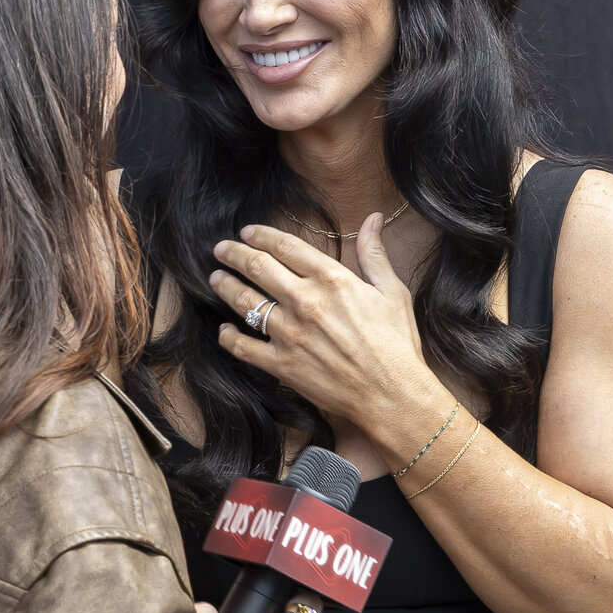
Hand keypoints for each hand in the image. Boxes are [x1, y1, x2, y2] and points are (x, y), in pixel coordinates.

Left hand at [208, 216, 428, 423]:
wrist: (391, 394)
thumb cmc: (396, 344)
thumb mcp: (392, 291)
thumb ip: (374, 253)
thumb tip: (372, 218)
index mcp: (331, 278)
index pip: (285, 246)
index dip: (261, 235)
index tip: (247, 232)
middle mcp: (305, 301)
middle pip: (257, 267)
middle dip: (234, 254)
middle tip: (220, 249)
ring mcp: (290, 334)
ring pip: (245, 302)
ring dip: (226, 286)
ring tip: (216, 278)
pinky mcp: (282, 364)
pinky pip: (243, 347)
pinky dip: (229, 337)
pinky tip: (224, 330)